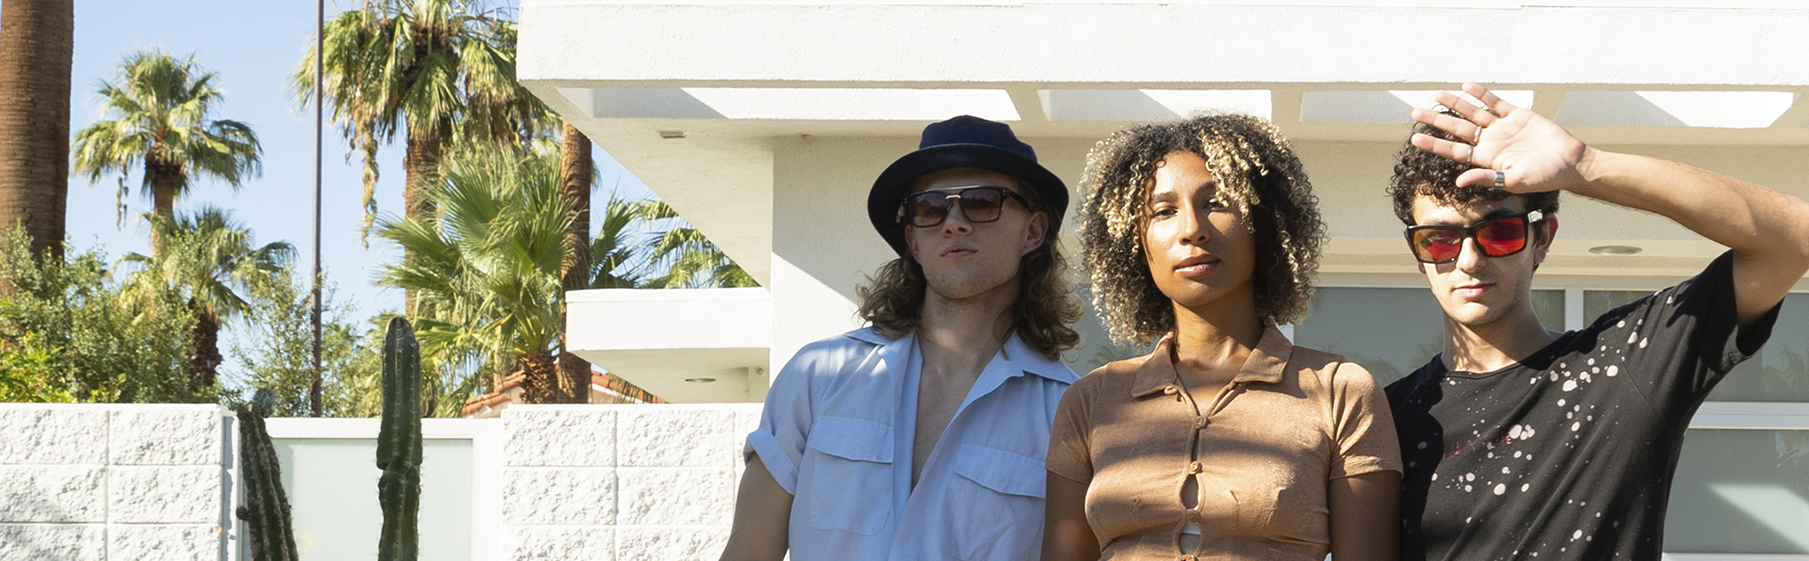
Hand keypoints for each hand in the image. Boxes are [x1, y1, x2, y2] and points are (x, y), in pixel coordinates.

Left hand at [1409, 83, 1590, 193]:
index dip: (1434, 144)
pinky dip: (1482, 95)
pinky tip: (1467, 87)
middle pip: (1458, 129)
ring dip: (1455, 104)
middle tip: (1415, 112)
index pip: (1454, 150)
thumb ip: (1486, 178)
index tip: (1415, 138)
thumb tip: (1460, 182)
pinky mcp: (1518, 116)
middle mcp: (1491, 142)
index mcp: (1487, 159)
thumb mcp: (1513, 181)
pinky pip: (1496, 103)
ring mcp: (1503, 128)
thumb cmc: (1544, 177)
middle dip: (1436, 121)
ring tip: (1436, 95)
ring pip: (1473, 113)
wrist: (1570, 163)